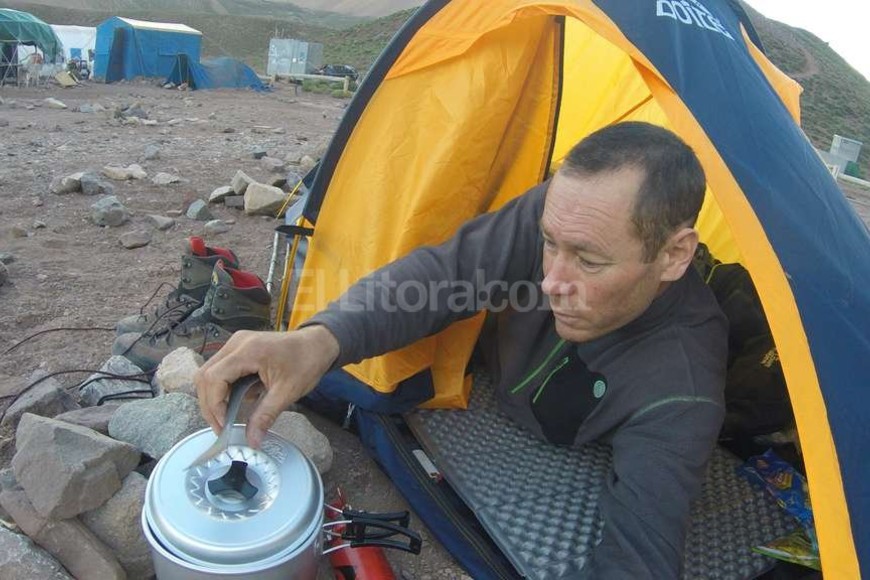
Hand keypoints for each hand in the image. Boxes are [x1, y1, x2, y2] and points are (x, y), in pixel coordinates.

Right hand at [194, 325, 339, 447]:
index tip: (224, 426)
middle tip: (222, 427)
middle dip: (210, 404)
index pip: (213, 378)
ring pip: (209, 372)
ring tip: (227, 418)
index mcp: (248, 350)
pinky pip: (221, 369)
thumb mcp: (287, 392)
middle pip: (205, 375)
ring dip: (214, 397)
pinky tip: (237, 401)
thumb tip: (252, 441)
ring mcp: (236, 344)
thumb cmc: (306, 362)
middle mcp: (236, 343)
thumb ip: (265, 416)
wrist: (318, 344)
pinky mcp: (239, 348)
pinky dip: (224, 388)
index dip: (214, 405)